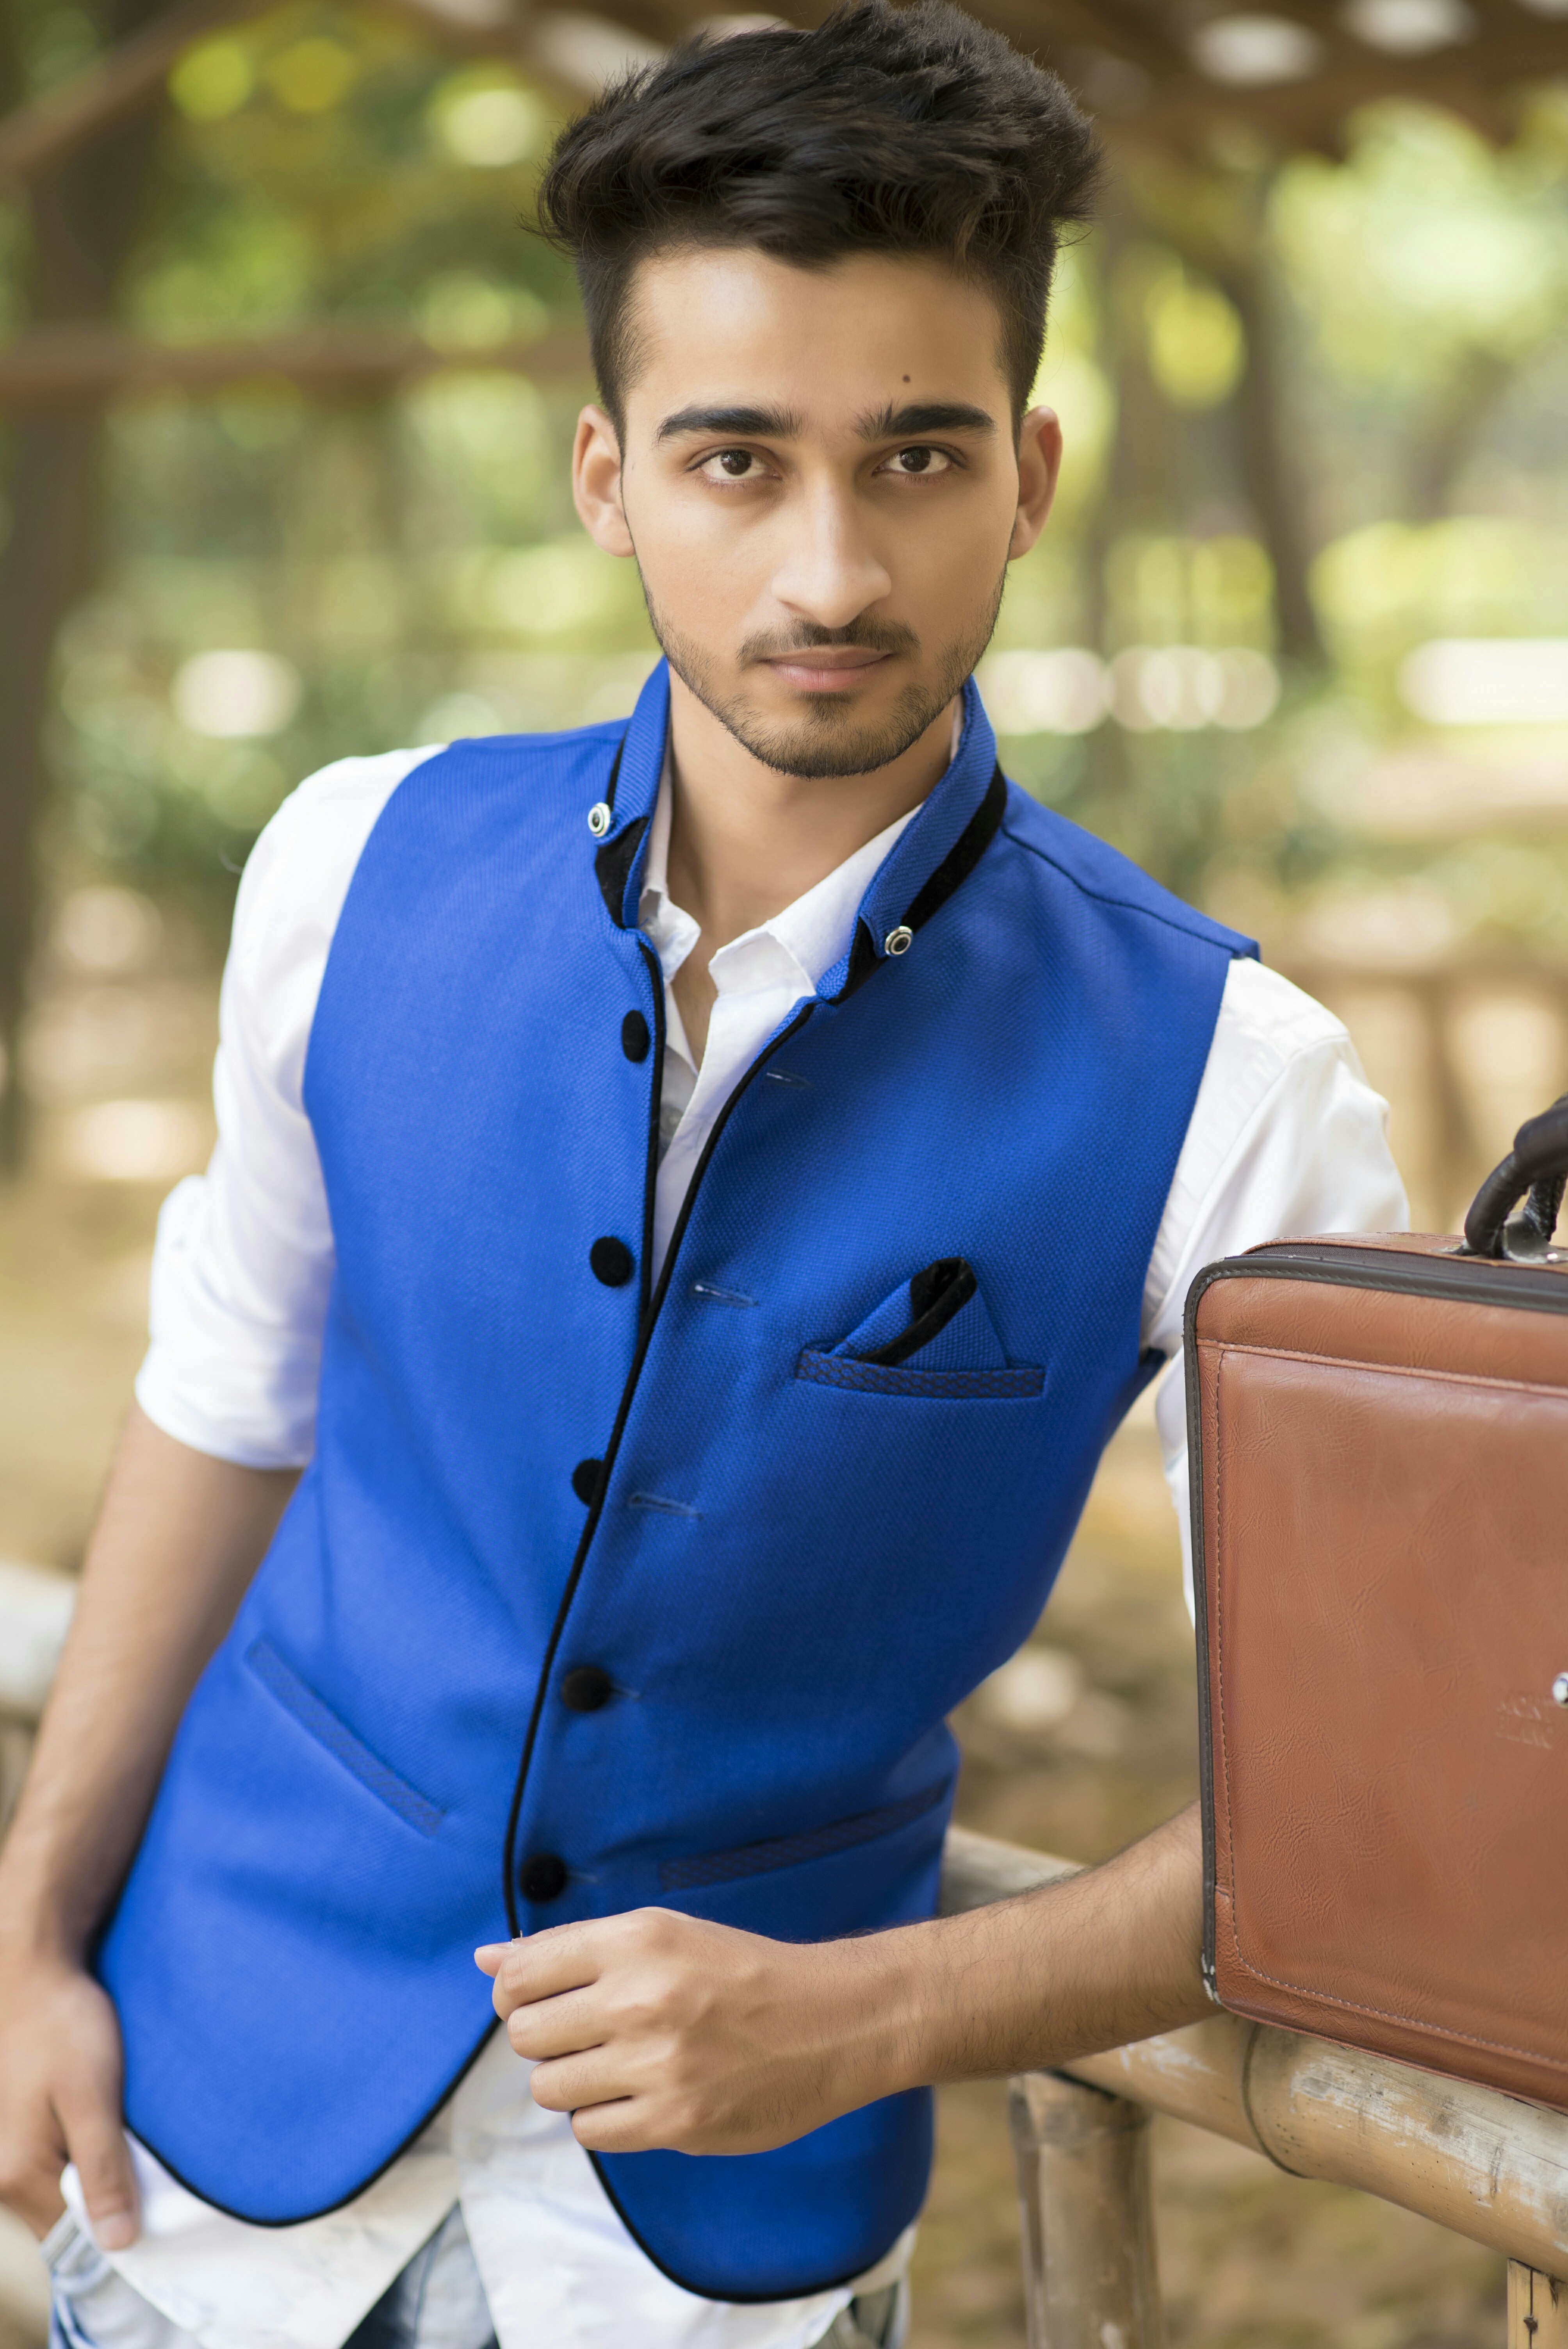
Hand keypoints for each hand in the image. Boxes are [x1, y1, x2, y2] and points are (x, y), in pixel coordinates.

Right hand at [0, 1948, 136, 2243]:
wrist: (33, 1973)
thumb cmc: (63, 2027)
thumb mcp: (93, 2098)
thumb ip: (103, 2171)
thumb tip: (116, 2243)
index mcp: (14, 2174)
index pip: (70, 2239)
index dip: (113, 2231)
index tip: (150, 2210)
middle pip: (61, 2219)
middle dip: (104, 2203)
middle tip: (143, 2168)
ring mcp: (4, 2153)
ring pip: (58, 2191)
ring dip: (93, 2177)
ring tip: (122, 2140)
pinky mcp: (15, 2131)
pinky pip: (52, 2166)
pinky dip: (80, 2156)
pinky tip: (102, 2128)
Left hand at [475, 1908, 905, 2154]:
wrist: (830, 2022)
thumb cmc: (738, 1973)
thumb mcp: (661, 1935)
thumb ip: (568, 1949)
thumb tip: (485, 1960)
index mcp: (637, 1941)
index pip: (519, 1975)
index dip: (515, 1992)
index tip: (542, 1999)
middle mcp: (642, 2000)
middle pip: (525, 2035)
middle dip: (543, 2038)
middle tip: (587, 2033)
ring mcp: (658, 2067)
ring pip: (550, 2088)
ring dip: (571, 2081)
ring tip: (617, 2063)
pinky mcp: (675, 2124)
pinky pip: (590, 2131)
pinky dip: (603, 2116)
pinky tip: (640, 2094)